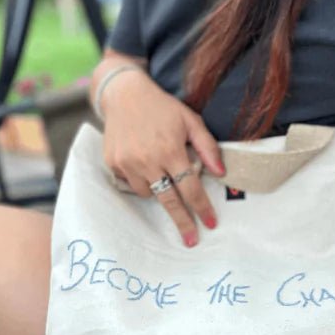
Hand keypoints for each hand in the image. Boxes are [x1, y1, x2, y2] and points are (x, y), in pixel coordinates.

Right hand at [100, 66, 224, 246]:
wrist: (124, 94)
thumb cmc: (163, 107)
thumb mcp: (190, 120)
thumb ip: (207, 147)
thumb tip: (221, 173)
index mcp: (170, 150)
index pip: (190, 187)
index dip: (202, 207)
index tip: (210, 224)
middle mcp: (147, 160)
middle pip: (169, 201)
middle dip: (182, 222)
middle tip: (191, 240)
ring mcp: (127, 163)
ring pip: (148, 194)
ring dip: (159, 190)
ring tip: (160, 170)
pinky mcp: (113, 163)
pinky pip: (130, 183)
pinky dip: (140, 179)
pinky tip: (142, 161)